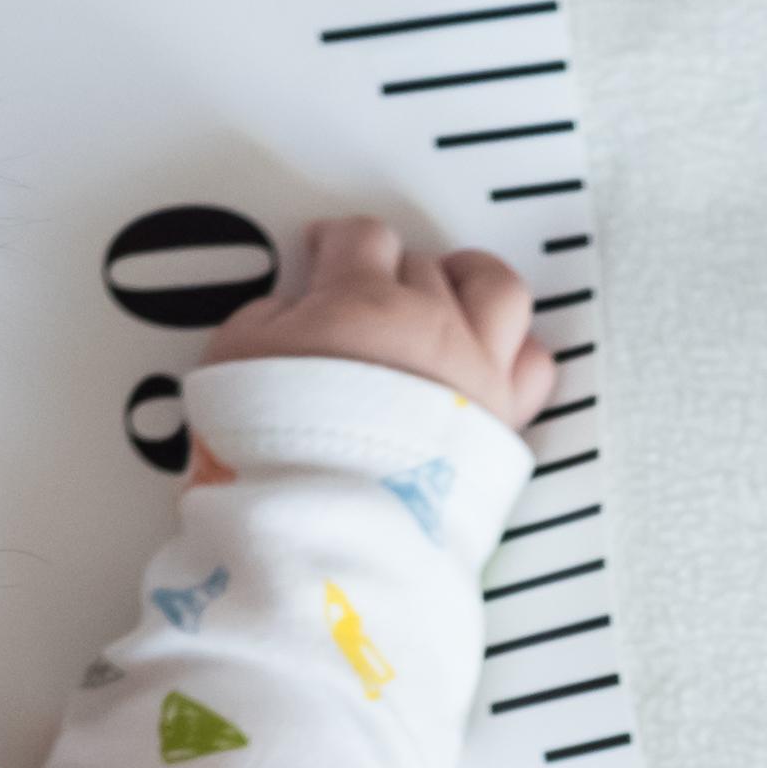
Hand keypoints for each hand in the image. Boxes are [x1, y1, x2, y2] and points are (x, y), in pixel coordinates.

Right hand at [200, 218, 557, 426]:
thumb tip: (293, 313)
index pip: (362, 238)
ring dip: (471, 283)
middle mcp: (430, 327)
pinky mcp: (501, 426)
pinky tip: (491, 358)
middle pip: (422, 267)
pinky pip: (533, 367)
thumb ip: (268, 318)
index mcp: (364, 300)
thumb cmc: (276, 452)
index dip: (338, 241)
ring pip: (496, 293)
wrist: (327, 529)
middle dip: (391, 275)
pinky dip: (514, 353)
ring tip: (452, 293)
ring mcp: (474, 374)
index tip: (325, 253)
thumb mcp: (234, 362)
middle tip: (367, 298)